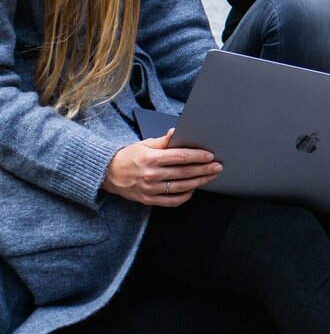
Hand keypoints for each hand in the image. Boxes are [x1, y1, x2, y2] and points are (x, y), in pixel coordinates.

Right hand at [102, 130, 221, 206]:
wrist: (108, 174)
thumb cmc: (129, 156)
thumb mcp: (144, 144)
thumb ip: (163, 141)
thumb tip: (176, 131)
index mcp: (151, 158)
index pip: (180, 157)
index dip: (198, 156)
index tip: (210, 155)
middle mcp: (151, 175)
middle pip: (184, 172)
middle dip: (204, 169)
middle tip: (218, 166)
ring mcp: (151, 189)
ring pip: (182, 187)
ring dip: (200, 182)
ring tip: (211, 176)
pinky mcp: (150, 200)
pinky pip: (173, 201)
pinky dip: (186, 195)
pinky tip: (194, 188)